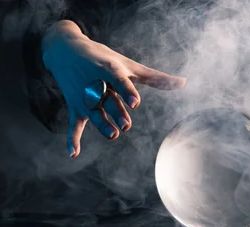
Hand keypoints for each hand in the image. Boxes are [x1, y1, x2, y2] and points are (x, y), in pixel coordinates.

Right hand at [41, 20, 185, 157]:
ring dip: (102, 124)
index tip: (135, 102)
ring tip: (113, 135)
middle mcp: (96, 84)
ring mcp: (84, 97)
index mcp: (110, 70)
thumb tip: (184, 82)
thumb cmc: (103, 58)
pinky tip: (73, 154)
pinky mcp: (75, 106)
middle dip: (117, 112)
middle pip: (108, 100)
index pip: (120, 81)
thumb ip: (155, 78)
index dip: (127, 91)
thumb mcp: (128, 65)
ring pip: (94, 113)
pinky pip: (74, 124)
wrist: (65, 49)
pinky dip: (73, 138)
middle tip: (126, 126)